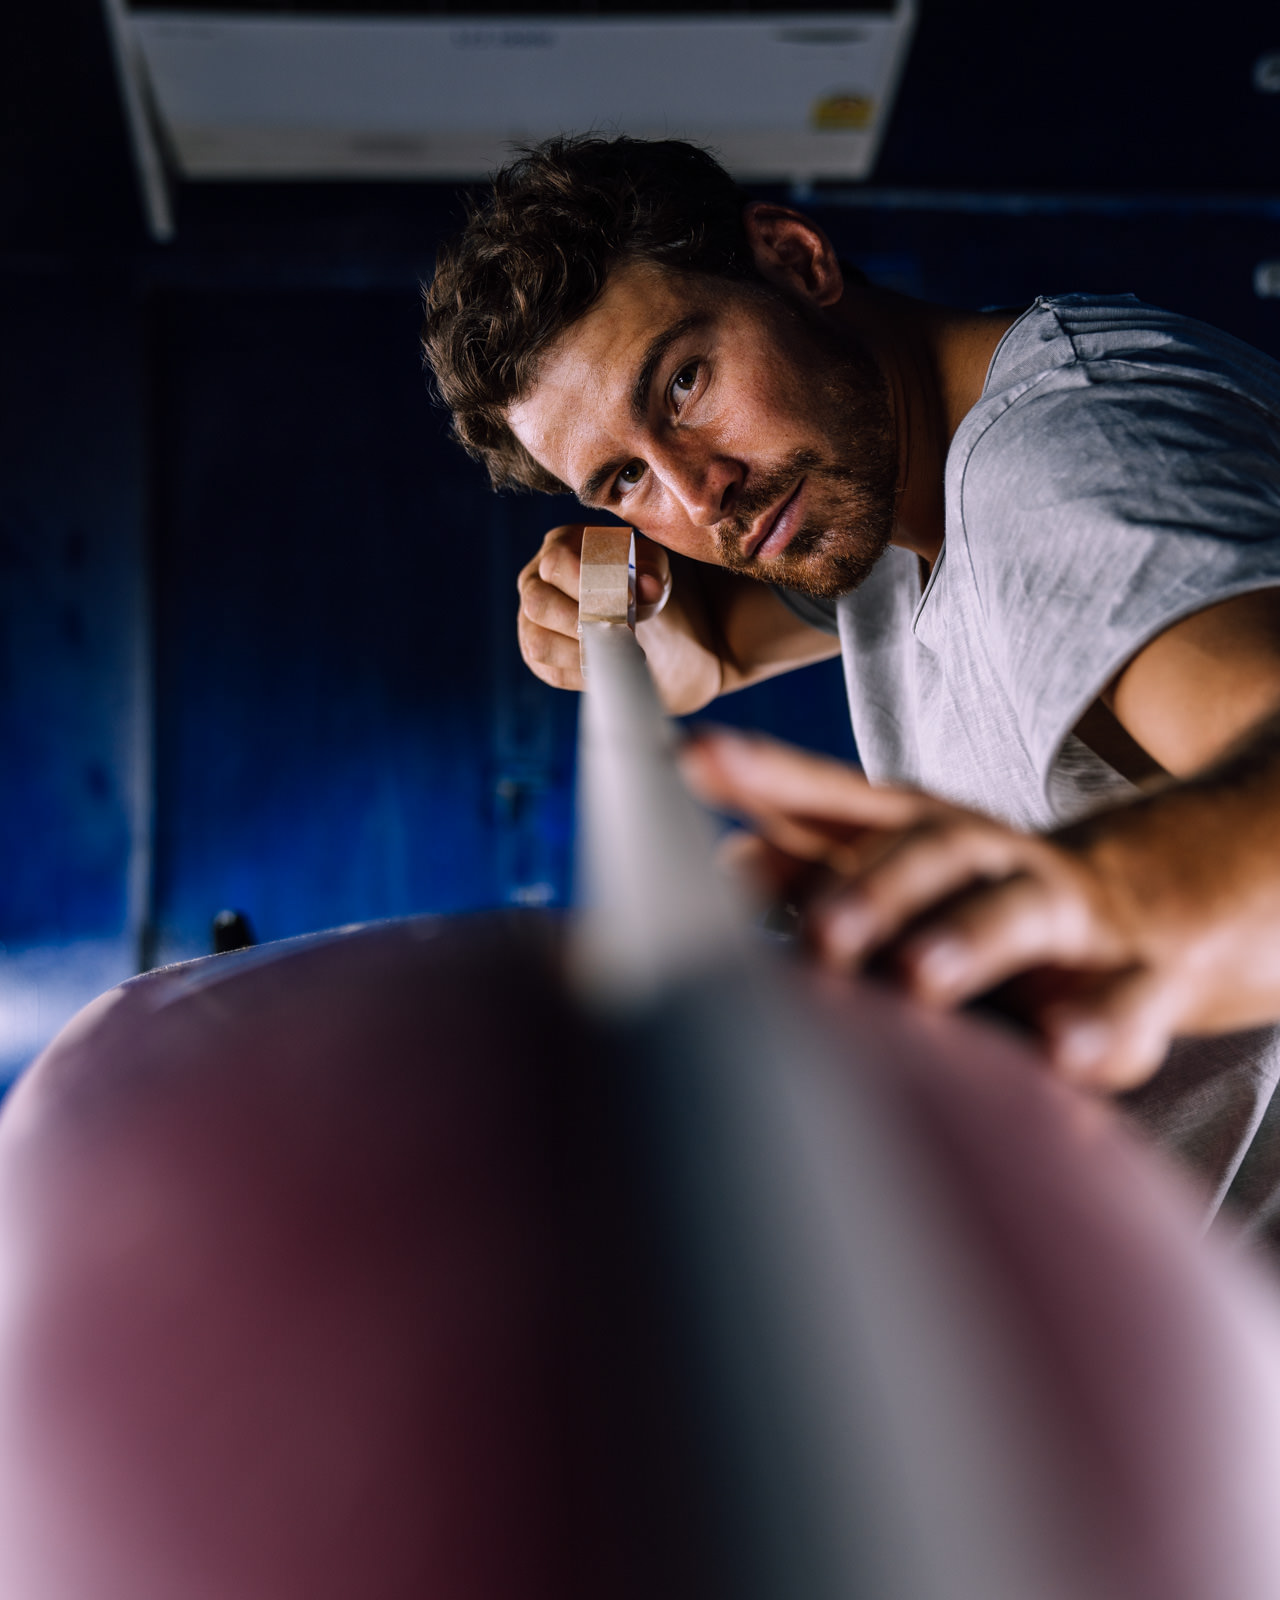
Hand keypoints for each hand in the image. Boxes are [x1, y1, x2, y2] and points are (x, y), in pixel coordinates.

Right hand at [516, 524, 671, 692]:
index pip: (556, 562)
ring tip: (616, 651)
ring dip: (580, 652)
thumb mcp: (649, 567)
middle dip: (580, 623)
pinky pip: (550, 670)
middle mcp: (534, 581)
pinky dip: (581, 673)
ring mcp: (530, 619)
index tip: (625, 599)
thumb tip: (648, 585)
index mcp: (558, 547)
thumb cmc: (633, 578)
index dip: (587, 583)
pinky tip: (607, 665)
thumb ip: (650, 571)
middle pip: (537, 604)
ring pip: (538, 643)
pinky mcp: (536, 653)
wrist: (629, 608)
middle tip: (620, 631)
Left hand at [680, 728, 1279, 1093]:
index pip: (840, 795)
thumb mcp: (912, 868)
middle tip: (815, 931)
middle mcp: (991, 859)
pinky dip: (1100, 1026)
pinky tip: (1068, 1054)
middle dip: (868, 884)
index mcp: (927, 834)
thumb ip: (818, 863)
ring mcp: (1068, 913)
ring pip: (1019, 913)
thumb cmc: (993, 896)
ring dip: (968, 940)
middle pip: (927, 849)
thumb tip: (720, 864)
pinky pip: (1125, 1001)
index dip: (770, 776)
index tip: (693, 762)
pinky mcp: (1140, 976)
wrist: (1171, 891)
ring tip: (920, 978)